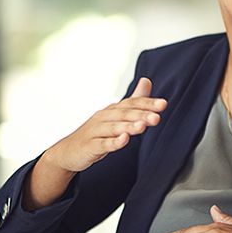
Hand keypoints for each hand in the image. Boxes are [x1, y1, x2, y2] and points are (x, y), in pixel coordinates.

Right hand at [47, 77, 166, 173]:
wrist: (68, 151)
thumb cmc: (95, 133)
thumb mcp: (115, 116)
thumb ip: (133, 101)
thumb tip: (147, 81)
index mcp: (112, 110)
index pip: (131, 103)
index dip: (147, 103)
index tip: (163, 104)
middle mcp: (104, 117)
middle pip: (124, 114)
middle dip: (141, 114)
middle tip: (157, 116)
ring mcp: (95, 131)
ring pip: (114, 127)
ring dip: (129, 126)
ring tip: (142, 126)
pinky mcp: (90, 146)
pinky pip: (102, 144)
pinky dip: (113, 142)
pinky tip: (124, 140)